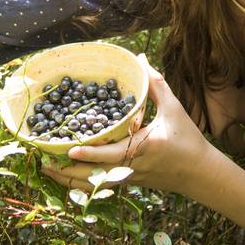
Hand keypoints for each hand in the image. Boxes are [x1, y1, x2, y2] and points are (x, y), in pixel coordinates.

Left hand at [41, 55, 208, 194]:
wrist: (200, 174)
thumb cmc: (188, 139)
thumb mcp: (174, 109)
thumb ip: (155, 84)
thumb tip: (139, 59)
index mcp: (144, 148)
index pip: (113, 154)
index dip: (91, 153)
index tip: (71, 149)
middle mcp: (133, 167)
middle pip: (95, 176)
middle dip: (68, 172)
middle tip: (44, 163)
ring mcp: (129, 178)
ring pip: (94, 185)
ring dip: (70, 180)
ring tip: (48, 170)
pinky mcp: (128, 183)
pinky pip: (100, 185)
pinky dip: (82, 182)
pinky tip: (66, 174)